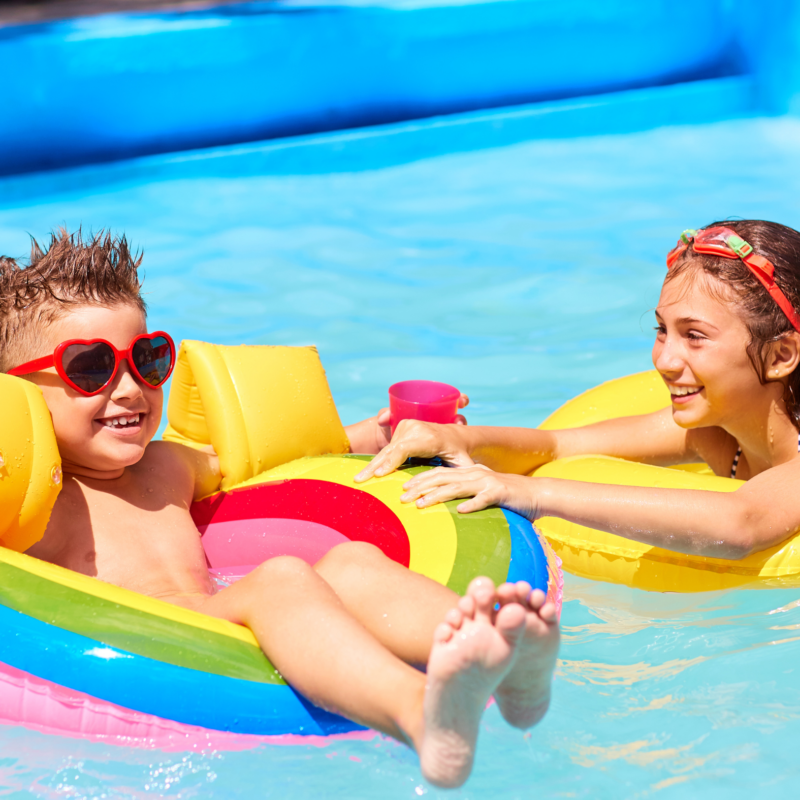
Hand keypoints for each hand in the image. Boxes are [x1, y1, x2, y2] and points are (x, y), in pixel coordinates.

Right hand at [354, 395, 470, 482]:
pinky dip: (377, 461)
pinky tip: (365, 473)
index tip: (378, 475)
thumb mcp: (464, 463)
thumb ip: (465, 474)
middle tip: (358, 481)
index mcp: (429, 438)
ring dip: (372, 466)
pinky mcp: (401, 428)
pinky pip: (388, 448)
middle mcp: (416, 429)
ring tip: (358, 480)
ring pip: (386, 450)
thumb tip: (466, 486)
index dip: (391, 463)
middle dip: (373, 467)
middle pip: (390, 450)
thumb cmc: (460, 453)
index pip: (404, 450)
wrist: (456, 434)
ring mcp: (407, 427)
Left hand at [398, 463, 541, 518]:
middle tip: (402, 496)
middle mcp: (475, 474)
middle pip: (442, 478)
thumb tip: (445, 506)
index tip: (402, 488)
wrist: (537, 494)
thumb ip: (464, 495)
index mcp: (468, 472)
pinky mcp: (500, 493)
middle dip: (420, 487)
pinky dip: (472, 504)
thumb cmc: (507, 497)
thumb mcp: (481, 493)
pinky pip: (483, 499)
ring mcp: (487, 482)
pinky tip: (460, 511)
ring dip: (437, 495)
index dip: (420, 479)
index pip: (439, 473)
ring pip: (457, 487)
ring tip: (421, 504)